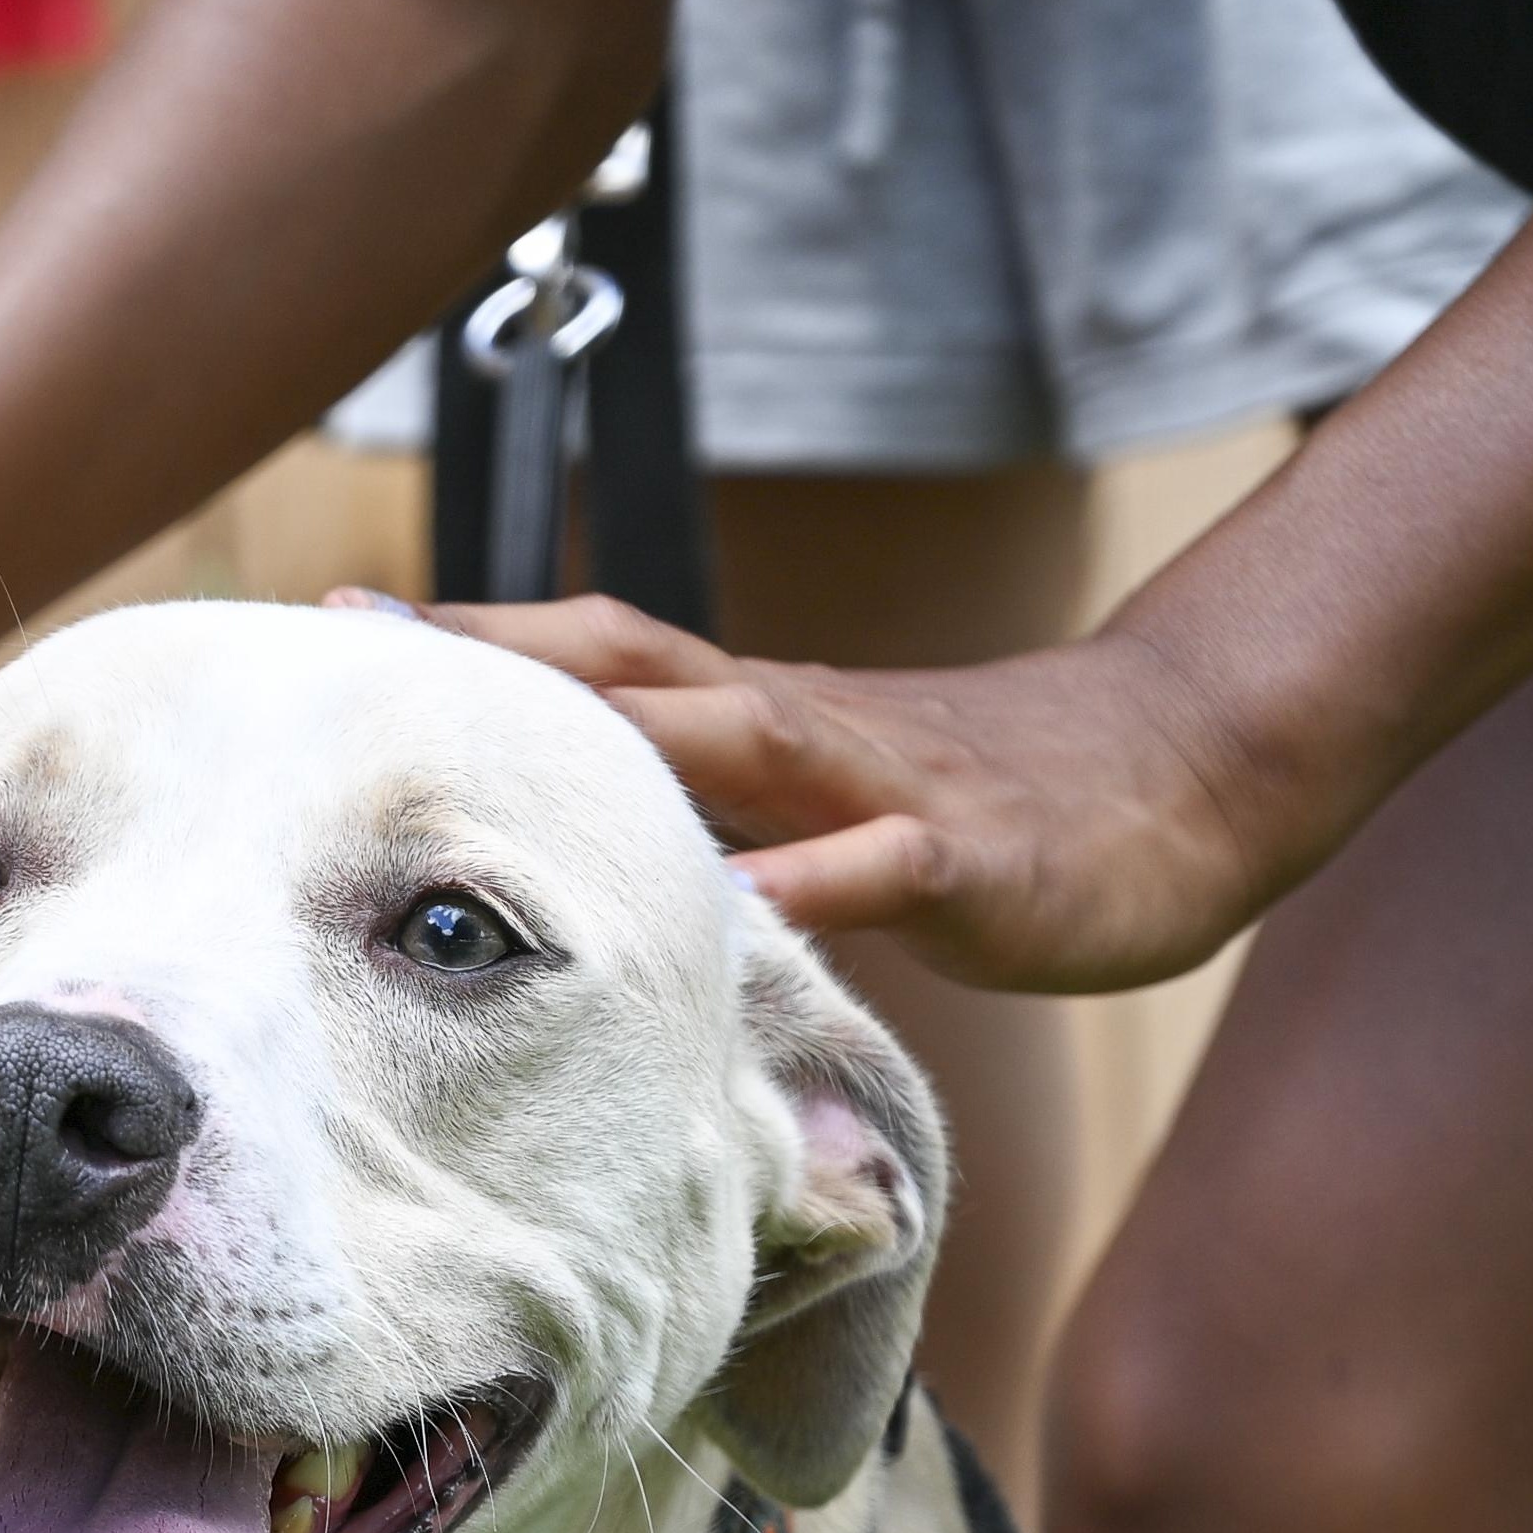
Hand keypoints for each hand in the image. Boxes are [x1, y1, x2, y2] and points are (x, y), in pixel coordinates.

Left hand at [407, 592, 1281, 997]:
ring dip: (616, 746)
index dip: (468, 639)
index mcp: (757, 716)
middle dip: (494, 661)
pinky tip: (725, 911)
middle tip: (359, 648)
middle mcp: (800, 725)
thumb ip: (710, 827)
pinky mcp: (970, 858)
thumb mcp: (822, 812)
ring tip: (495, 757)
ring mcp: (884, 784)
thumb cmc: (984, 806)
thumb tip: (573, 875)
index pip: (590, 659)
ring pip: (734, 743)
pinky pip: (874, 868)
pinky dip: (801, 882)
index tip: (336, 622)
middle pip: (627, 674)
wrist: (1196, 770)